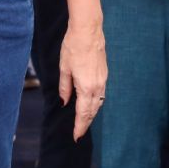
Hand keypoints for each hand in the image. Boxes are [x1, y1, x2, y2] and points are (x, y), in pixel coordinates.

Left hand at [58, 20, 106, 140]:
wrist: (88, 31)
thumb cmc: (73, 47)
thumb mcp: (64, 68)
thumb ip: (65, 87)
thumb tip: (64, 101)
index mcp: (85, 87)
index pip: (82, 113)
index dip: (79, 126)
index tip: (76, 136)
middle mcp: (97, 86)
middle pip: (92, 111)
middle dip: (86, 123)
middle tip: (79, 133)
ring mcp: (102, 80)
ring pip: (98, 103)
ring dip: (91, 114)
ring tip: (84, 121)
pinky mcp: (104, 74)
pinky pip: (101, 94)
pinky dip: (96, 103)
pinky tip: (90, 104)